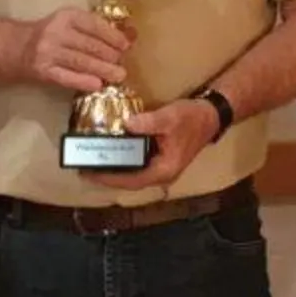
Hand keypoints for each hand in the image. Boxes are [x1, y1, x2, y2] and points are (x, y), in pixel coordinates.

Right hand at [8, 8, 131, 93]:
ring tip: (118, 76)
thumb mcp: (71, 24)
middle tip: (123, 65)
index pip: (94, 25)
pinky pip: (66, 77)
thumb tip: (131, 35)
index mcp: (67, 16)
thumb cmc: (52, 34)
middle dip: (110, 56)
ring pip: (81, 62)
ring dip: (102, 70)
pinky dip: (83, 81)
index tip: (126, 46)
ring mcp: (48, 52)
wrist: (18, 47)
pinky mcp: (43, 71)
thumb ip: (97, 29)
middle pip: (89, 45)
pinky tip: (97, 85)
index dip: (112, 36)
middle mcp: (57, 32)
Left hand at [84, 99, 219, 190]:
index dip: (109, 178)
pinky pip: (137, 166)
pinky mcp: (159, 160)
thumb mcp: (170, 117)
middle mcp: (161, 174)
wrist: (211, 116)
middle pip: (129, 181)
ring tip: (93, 163)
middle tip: (84, 168)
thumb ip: (149, 122)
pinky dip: (123, 162)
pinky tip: (111, 153)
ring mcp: (161, 168)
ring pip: (132, 175)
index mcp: (164, 170)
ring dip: (114, 171)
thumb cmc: (192, 119)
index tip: (89, 173)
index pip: (131, 180)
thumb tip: (126, 124)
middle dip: (107, 177)